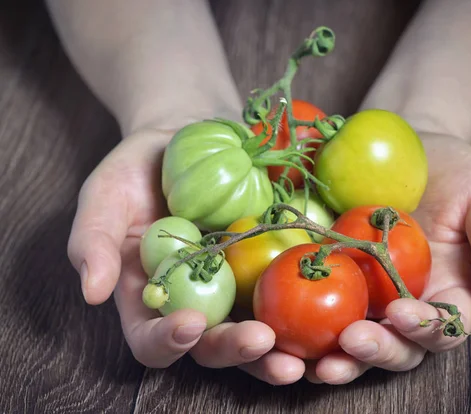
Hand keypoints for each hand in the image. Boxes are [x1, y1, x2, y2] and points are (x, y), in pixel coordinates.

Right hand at [67, 128, 304, 384]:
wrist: (186, 134)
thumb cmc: (137, 168)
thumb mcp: (104, 195)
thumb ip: (92, 241)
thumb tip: (93, 293)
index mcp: (149, 298)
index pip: (152, 339)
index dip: (167, 342)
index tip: (189, 325)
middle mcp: (195, 303)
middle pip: (213, 345)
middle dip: (236, 351)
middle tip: (262, 342)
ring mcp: (236, 287)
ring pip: (257, 331)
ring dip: (279, 349)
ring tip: (304, 356)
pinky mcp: (270, 264)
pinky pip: (290, 291)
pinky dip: (307, 306)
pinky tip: (330, 304)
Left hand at [304, 133, 470, 383]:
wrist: (408, 147)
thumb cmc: (456, 172)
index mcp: (451, 295)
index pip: (443, 327)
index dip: (424, 328)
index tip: (402, 312)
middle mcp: (409, 306)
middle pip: (397, 347)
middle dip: (377, 351)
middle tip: (351, 341)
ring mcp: (370, 297)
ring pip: (356, 343)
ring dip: (338, 357)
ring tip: (316, 361)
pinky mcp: (335, 279)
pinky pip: (319, 310)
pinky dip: (306, 328)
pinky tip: (284, 331)